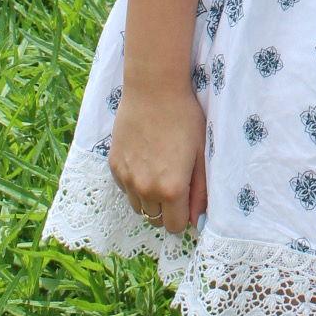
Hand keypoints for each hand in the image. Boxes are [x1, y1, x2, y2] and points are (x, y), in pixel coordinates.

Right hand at [108, 77, 208, 231]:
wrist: (154, 90)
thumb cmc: (184, 118)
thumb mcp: (201, 153)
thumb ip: (200, 190)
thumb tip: (196, 219)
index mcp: (171, 189)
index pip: (175, 226)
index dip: (183, 216)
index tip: (187, 199)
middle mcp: (145, 189)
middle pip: (155, 219)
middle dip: (167, 209)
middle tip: (175, 183)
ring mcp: (126, 179)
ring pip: (139, 207)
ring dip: (149, 198)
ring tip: (159, 171)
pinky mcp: (114, 166)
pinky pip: (125, 188)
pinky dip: (134, 183)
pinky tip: (145, 160)